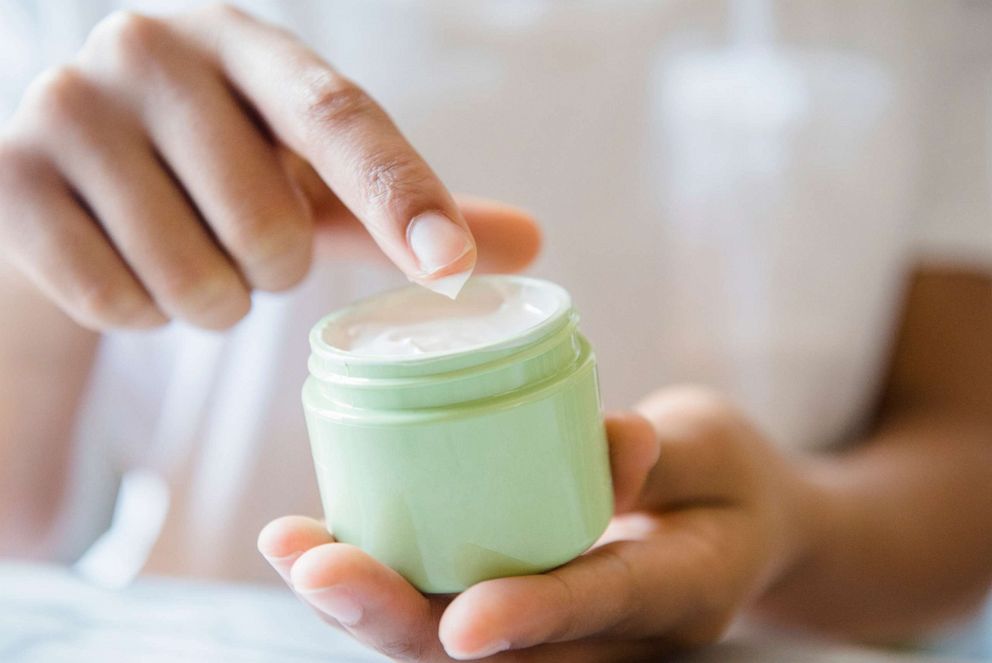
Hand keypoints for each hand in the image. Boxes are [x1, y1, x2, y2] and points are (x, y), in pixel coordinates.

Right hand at [0, 5, 538, 329]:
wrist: (74, 163)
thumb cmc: (218, 163)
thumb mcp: (310, 171)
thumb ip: (407, 205)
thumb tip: (534, 244)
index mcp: (250, 45)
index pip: (340, 121)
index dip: (401, 196)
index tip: (450, 266)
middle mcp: (154, 50)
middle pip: (271, 233)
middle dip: (272, 270)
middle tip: (240, 237)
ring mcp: (70, 106)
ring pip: (194, 281)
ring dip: (209, 299)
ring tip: (186, 247)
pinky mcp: (10, 177)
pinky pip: (116, 302)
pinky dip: (139, 311)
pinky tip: (124, 260)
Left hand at [258, 387, 818, 661]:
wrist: (736, 529)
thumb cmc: (728, 481)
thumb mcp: (714, 449)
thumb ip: (662, 451)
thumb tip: (614, 440)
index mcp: (678, 593)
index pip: (602, 607)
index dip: (535, 616)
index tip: (460, 621)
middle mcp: (611, 636)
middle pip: (500, 656)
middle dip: (399, 617)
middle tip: (317, 564)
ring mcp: (564, 634)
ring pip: (456, 646)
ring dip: (369, 605)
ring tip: (292, 549)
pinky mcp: (525, 611)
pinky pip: (448, 608)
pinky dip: (384, 580)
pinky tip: (319, 544)